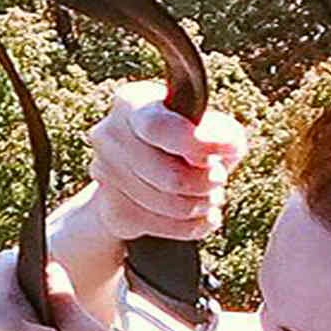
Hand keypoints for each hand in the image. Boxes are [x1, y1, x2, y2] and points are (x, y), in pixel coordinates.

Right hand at [84, 88, 234, 251]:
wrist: (147, 175)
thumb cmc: (187, 144)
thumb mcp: (212, 130)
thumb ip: (223, 132)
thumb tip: (225, 145)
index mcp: (132, 102)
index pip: (159, 128)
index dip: (195, 147)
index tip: (220, 156)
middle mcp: (109, 134)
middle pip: (169, 176)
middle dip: (206, 184)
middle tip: (218, 179)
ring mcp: (105, 174)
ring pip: (168, 205)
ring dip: (201, 206)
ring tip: (210, 197)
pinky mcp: (111, 209)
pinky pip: (162, 227)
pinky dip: (192, 226)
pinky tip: (201, 216)